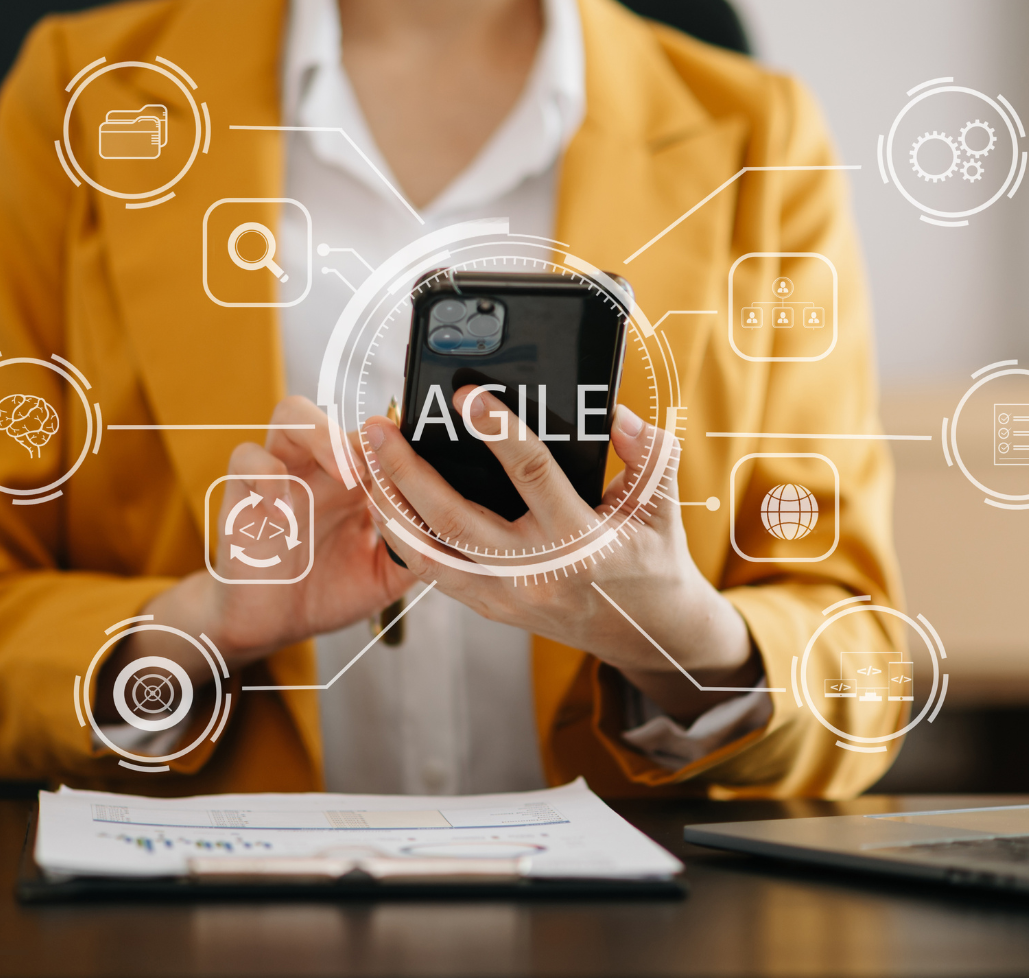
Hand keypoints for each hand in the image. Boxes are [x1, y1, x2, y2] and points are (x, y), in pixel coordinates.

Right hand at [96, 397, 414, 715]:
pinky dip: (267, 474)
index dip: (398, 444)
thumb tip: (456, 532)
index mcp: (356, 482)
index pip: (378, 437)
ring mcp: (281, 475)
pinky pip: (246, 456)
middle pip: (339, 411)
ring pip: (292, 414)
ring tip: (346, 478)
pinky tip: (286, 512)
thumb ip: (417, 548)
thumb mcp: (386, 574)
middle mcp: (319, 469)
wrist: (272, 625)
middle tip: (382, 473)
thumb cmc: (329, 592)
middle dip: (365, 436)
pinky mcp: (243, 492)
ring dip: (323, 437)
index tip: (419, 468)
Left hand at [363, 387, 760, 722]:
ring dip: (392, 508)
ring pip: (431, 553)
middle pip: (455, 519)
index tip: (467, 395)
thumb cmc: (654, 561)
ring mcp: (506, 596)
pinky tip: (386, 505)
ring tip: (367, 465)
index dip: (497, 429)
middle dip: (409, 471)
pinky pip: (434, 574)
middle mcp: (536, 573)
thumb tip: (614, 414)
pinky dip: (404, 539)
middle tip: (378, 429)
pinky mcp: (490, 607)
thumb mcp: (661, 502)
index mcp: (580, 541)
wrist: (645, 633)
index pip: (531, 474)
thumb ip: (647, 453)